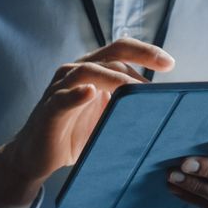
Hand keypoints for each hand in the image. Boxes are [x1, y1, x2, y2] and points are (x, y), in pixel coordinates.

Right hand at [0, 38, 174, 207]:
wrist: (37, 157)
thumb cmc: (75, 134)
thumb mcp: (107, 118)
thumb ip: (127, 106)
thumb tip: (165, 110)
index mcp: (93, 69)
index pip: (121, 50)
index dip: (146, 52)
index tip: (170, 64)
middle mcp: (76, 71)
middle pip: (110, 53)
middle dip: (141, 55)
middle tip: (165, 65)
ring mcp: (60, 88)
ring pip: (88, 71)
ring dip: (115, 77)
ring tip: (135, 87)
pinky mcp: (49, 109)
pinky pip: (62, 98)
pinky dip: (77, 95)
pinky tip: (90, 93)